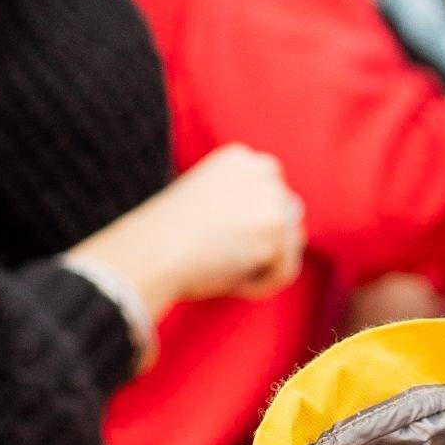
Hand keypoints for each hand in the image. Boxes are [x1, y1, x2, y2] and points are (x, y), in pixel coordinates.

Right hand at [71, 144, 305, 323]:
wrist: (150, 253)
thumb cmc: (166, 239)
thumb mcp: (206, 203)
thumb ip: (243, 205)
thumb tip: (295, 225)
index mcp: (240, 159)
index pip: (269, 194)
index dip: (246, 225)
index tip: (216, 239)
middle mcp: (262, 171)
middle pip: (285, 217)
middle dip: (259, 244)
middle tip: (217, 258)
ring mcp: (271, 199)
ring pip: (289, 244)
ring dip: (261, 265)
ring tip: (223, 270)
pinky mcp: (274, 231)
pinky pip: (285, 271)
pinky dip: (260, 285)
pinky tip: (231, 282)